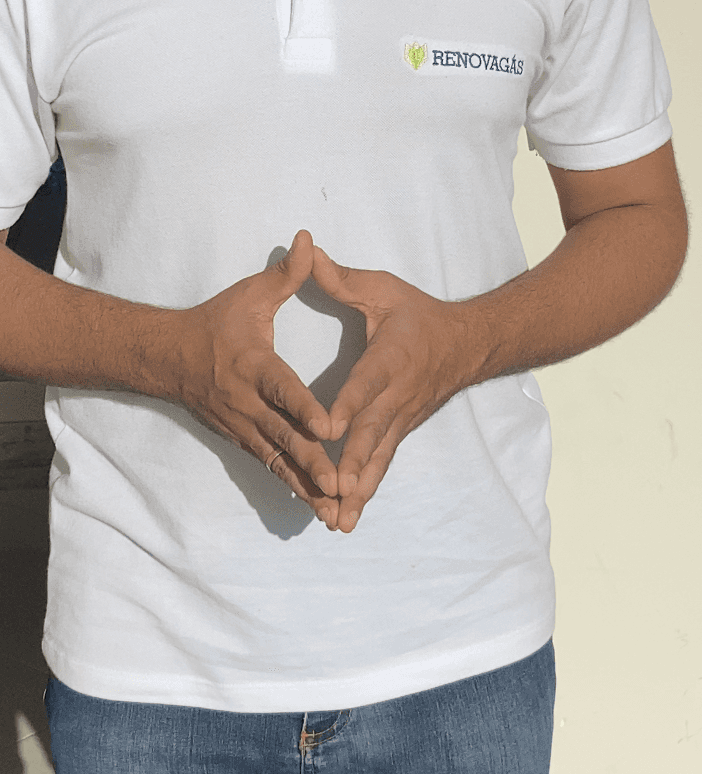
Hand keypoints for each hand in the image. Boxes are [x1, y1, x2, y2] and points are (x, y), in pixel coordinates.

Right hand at [181, 231, 337, 518]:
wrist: (169, 358)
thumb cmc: (216, 322)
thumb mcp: (249, 295)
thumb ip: (286, 274)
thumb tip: (308, 240)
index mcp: (253, 367)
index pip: (282, 390)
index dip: (305, 408)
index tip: (330, 427)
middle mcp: (247, 403)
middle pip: (284, 437)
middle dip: (313, 463)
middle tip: (340, 485)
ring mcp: (243, 427)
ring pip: (279, 462)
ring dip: (306, 486)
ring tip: (334, 511)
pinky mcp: (243, 440)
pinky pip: (271, 468)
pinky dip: (294, 487)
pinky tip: (317, 507)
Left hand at [311, 245, 479, 532]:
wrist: (467, 344)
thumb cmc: (418, 314)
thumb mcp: (383, 289)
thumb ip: (342, 279)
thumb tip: (306, 252)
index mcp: (390, 358)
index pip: (367, 383)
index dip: (350, 404)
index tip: (330, 426)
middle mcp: (397, 396)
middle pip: (373, 434)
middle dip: (352, 463)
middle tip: (333, 490)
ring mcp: (401, 420)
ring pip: (377, 459)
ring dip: (358, 491)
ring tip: (338, 521)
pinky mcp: (400, 433)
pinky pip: (380, 465)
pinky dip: (365, 492)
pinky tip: (347, 517)